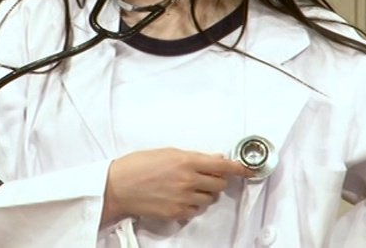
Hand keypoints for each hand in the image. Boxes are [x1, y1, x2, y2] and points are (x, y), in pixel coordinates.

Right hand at [101, 148, 253, 222]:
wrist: (118, 186)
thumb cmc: (137, 165)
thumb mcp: (168, 152)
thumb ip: (194, 157)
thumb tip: (214, 159)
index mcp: (187, 161)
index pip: (223, 165)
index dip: (239, 168)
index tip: (248, 169)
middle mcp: (188, 180)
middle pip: (220, 184)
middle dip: (217, 180)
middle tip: (206, 176)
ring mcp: (183, 198)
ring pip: (209, 199)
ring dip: (204, 193)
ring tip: (188, 187)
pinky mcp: (177, 212)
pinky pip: (195, 210)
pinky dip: (192, 204)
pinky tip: (179, 197)